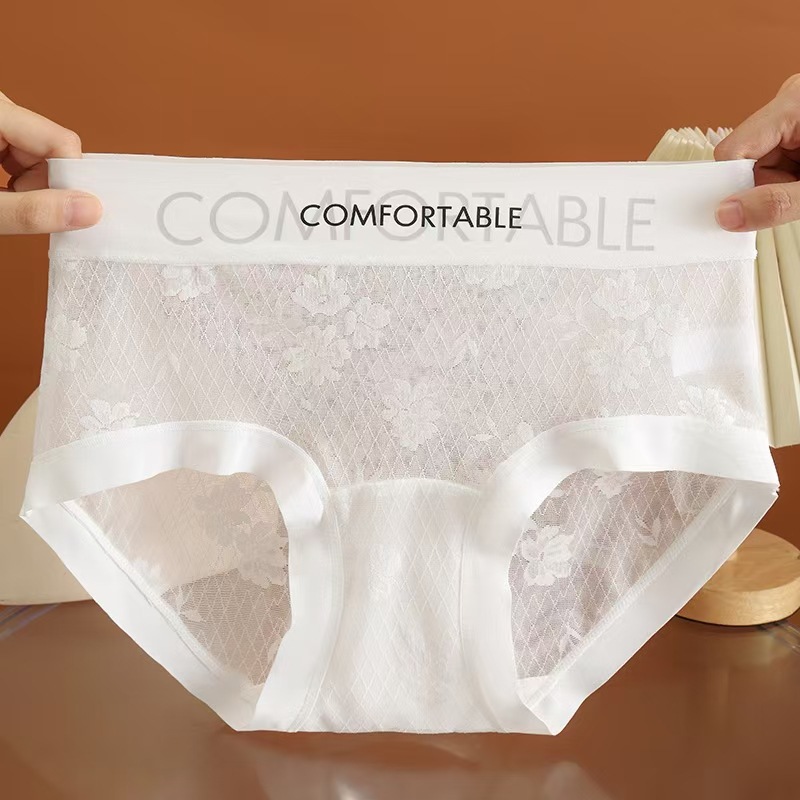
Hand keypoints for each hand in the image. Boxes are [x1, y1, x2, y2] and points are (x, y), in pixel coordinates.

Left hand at [0, 91, 101, 233]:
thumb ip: (31, 211)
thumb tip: (90, 210)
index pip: (61, 142)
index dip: (67, 179)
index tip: (58, 209)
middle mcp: (0, 109)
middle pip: (53, 146)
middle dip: (45, 183)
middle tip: (19, 204)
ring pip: (42, 152)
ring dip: (33, 184)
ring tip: (6, 199)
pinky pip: (26, 151)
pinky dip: (21, 177)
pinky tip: (4, 190)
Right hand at [714, 75, 799, 231]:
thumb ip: (776, 203)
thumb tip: (729, 214)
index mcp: (794, 104)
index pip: (733, 150)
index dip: (730, 184)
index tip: (735, 212)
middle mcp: (790, 103)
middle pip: (743, 158)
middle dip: (760, 185)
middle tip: (793, 196)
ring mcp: (793, 116)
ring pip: (757, 164)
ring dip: (776, 185)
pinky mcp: (798, 129)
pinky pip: (774, 162)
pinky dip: (787, 180)